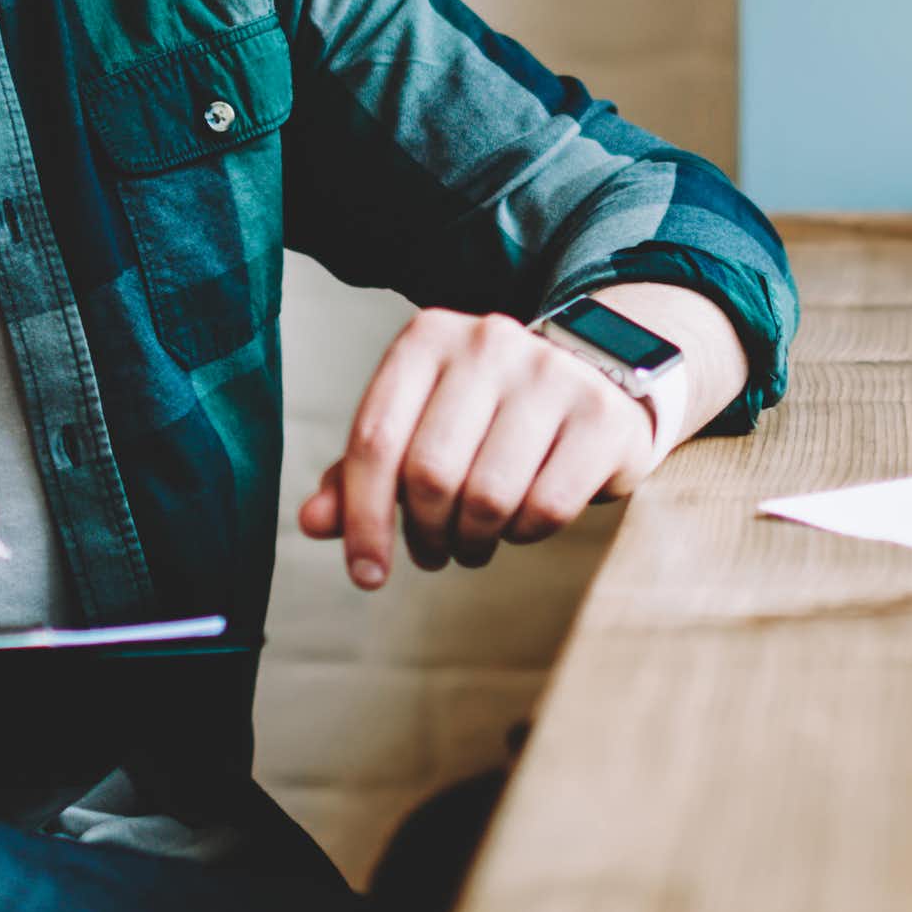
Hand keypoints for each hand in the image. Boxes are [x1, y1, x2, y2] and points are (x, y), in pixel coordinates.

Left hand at [297, 308, 663, 584]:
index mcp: (426, 338)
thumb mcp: (417, 426)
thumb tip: (312, 524)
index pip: (374, 440)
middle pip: (429, 474)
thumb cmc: (484, 414)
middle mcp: (486, 342)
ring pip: (487, 497)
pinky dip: (525, 534)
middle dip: (424, 533)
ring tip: (472, 542)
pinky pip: (546, 506)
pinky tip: (520, 523)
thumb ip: (360, 473)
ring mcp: (549, 374)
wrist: (595, 377)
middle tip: (432, 552)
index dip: (362, 518)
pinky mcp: (599, 415)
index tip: (366, 573)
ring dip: (472, 541)